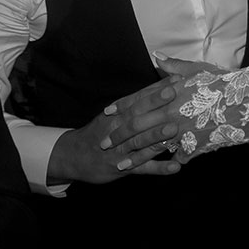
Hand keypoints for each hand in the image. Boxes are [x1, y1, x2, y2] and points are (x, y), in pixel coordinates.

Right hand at [47, 76, 182, 184]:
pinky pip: (143, 168)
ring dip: (156, 135)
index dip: (155, 89)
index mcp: (117, 114)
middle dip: (155, 105)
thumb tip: (160, 89)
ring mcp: (121, 150)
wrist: (72, 157)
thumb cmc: (98, 132)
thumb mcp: (110, 114)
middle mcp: (118, 129)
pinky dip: (159, 168)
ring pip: (139, 141)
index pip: (138, 99)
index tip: (175, 79)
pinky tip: (176, 166)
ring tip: (174, 128)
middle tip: (174, 94)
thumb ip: (133, 103)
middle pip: (137, 116)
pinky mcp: (123, 168)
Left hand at [101, 57, 226, 164]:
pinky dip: (167, 164)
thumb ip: (175, 66)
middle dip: (119, 136)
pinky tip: (157, 170)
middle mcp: (172, 113)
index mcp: (170, 94)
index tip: (107, 112)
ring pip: (152, 146)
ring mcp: (183, 131)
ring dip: (135, 157)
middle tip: (104, 143)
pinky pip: (178, 156)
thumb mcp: (198, 69)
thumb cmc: (222, 82)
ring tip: (120, 164)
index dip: (122, 106)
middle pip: (139, 127)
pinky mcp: (196, 144)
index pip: (139, 101)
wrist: (246, 101)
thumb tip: (157, 56)